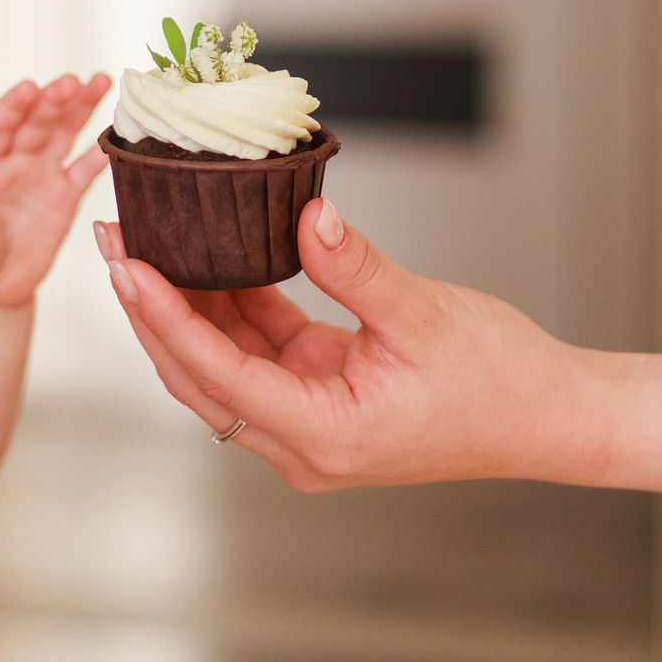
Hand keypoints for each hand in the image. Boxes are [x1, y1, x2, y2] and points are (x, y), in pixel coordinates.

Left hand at [0, 73, 112, 310]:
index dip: (11, 108)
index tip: (28, 89)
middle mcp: (11, 162)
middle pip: (34, 123)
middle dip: (54, 101)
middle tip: (73, 82)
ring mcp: (39, 176)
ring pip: (62, 134)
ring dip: (80, 108)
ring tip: (100, 82)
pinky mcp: (63, 197)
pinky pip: (83, 171)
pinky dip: (99, 156)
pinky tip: (117, 139)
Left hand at [95, 202, 615, 489]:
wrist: (546, 416)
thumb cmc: (499, 379)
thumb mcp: (425, 315)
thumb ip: (357, 269)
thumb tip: (306, 218)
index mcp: (324, 433)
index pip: (218, 374)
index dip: (164, 319)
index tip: (126, 267)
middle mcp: (302, 443)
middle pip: (199, 376)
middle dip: (152, 310)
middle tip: (114, 240)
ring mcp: (308, 425)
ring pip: (222, 366)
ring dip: (186, 307)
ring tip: (147, 240)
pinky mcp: (320, 401)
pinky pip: (259, 354)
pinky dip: (233, 308)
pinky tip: (210, 257)